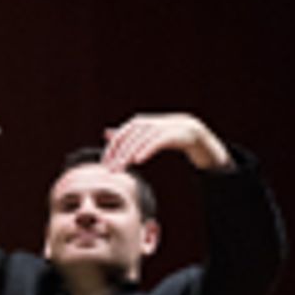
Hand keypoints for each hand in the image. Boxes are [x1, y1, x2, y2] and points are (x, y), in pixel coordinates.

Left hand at [102, 113, 232, 171]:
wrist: (190, 131)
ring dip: (128, 156)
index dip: (110, 150)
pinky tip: (138, 160)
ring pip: (139, 142)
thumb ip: (126, 134)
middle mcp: (145, 124)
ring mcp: (157, 128)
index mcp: (136, 123)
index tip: (104, 164)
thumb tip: (106, 133)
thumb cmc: (163, 134)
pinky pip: (155, 143)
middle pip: (127, 141)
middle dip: (117, 156)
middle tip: (110, 170)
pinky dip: (146, 150)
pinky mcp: (169, 135)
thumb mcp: (142, 133)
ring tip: (121, 168)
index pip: (119, 137)